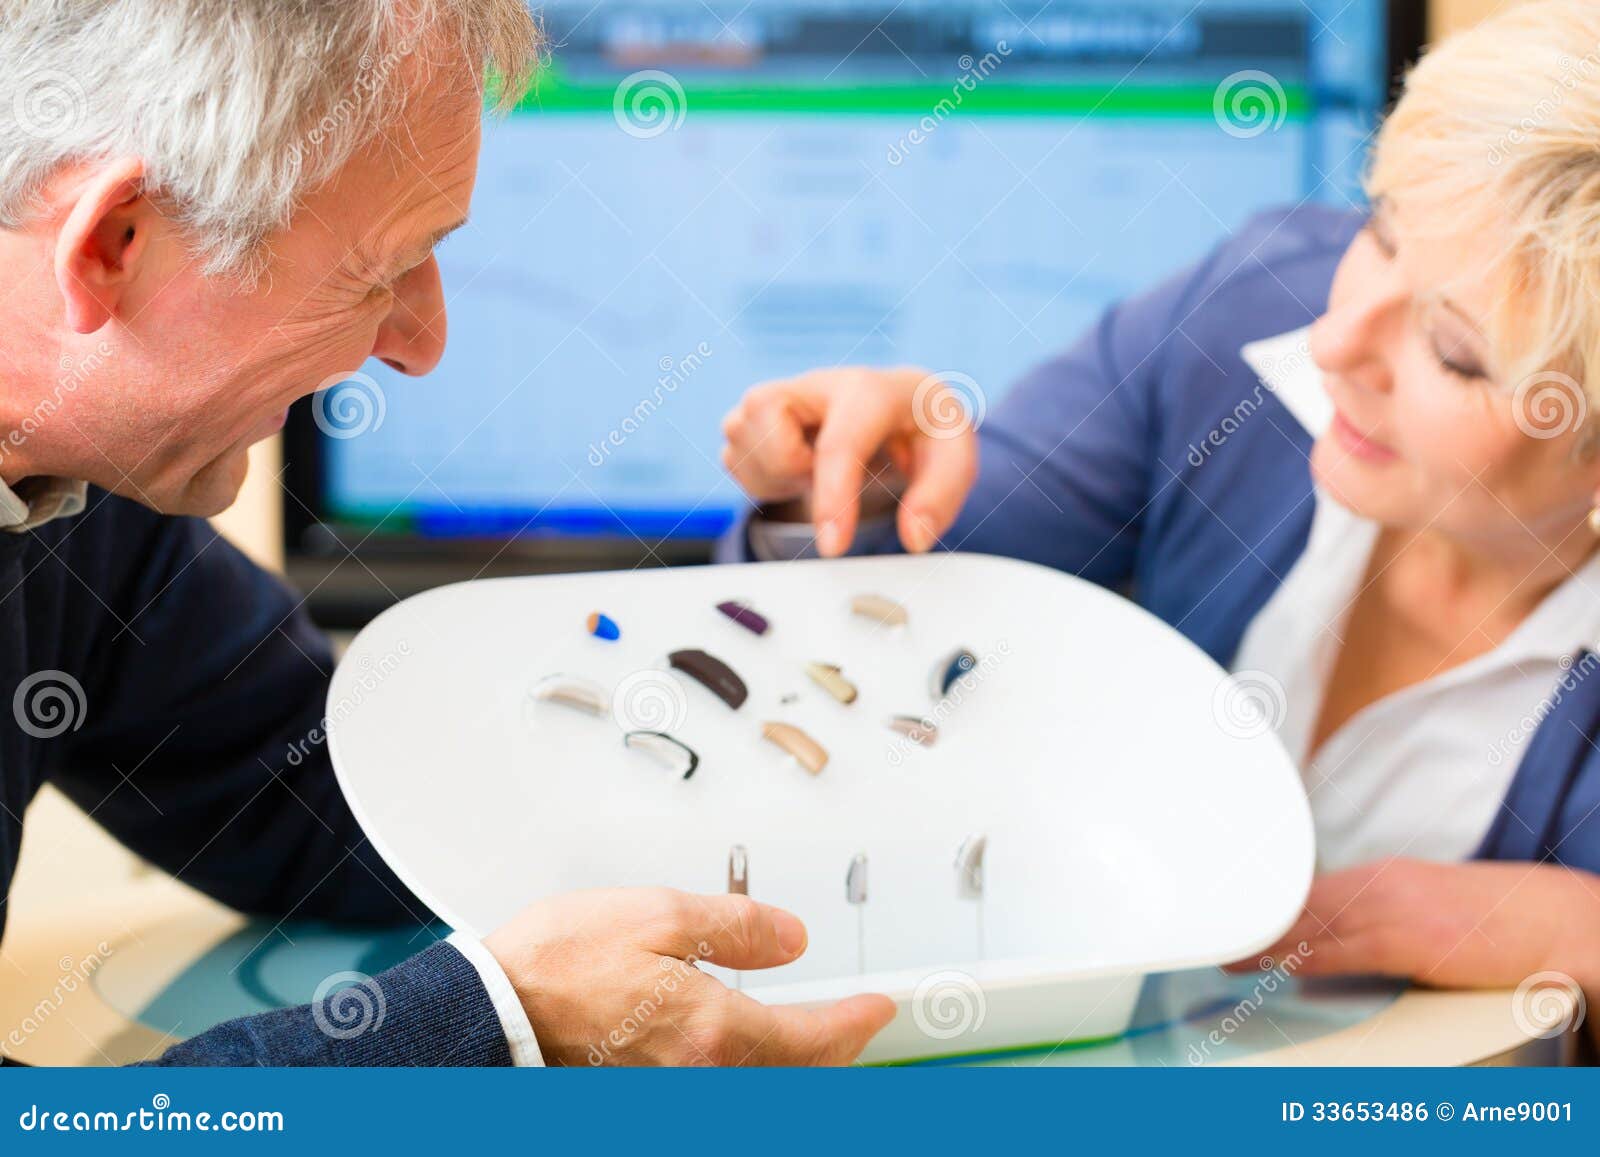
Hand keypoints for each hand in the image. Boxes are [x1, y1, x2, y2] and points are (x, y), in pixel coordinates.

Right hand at [484, 887, 896, 1065]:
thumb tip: (789, 937)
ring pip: (761, 1091)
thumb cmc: (556, 965)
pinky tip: (748, 1055)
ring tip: (814, 1040)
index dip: (854, 1022)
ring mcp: (671, 1095)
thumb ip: (734, 925)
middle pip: (794, 1078)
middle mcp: (698, 1078)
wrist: (490, 1014)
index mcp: (711, 1031)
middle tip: (856, 1025)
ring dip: (796, 1068)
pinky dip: (752, 1075)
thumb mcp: (657, 914)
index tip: (877, 1007)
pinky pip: (722, 1093)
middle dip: (835, 1053)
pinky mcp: (644, 1098)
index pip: (812, 1037)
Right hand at [720, 366, 979, 555]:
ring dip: (776, 476)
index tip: (833, 547)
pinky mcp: (753, 416)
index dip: (834, 497)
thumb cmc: (921, 430)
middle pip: (768, 421)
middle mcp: (817, 383)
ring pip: (741, 440)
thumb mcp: (952, 458)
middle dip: (791, 469)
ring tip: (817, 472)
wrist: (898, 407)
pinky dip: (761, 479)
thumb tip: (914, 537)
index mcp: (871, 389)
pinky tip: (798, 470)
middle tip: (828, 477)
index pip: (841, 439)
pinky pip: (732, 458)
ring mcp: (780, 395)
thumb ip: (940, 496)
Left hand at [1232, 856, 1599, 990]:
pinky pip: (1342, 951)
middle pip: (1296, 900)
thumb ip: (1375, 913)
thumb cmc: (1492, 917)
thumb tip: (1334, 935)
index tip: (1230, 910)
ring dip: (1265, 941)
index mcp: (1378, 875)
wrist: (1551, 918)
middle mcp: (1377, 884)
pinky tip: (1275, 965)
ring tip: (1229, 954)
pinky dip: (1303, 957)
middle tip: (1214, 932)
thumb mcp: (1422, 903)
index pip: (1303, 885)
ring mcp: (1393, 909)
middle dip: (1253, 918)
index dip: (1263, 901)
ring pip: (1310, 922)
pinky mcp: (1412, 940)